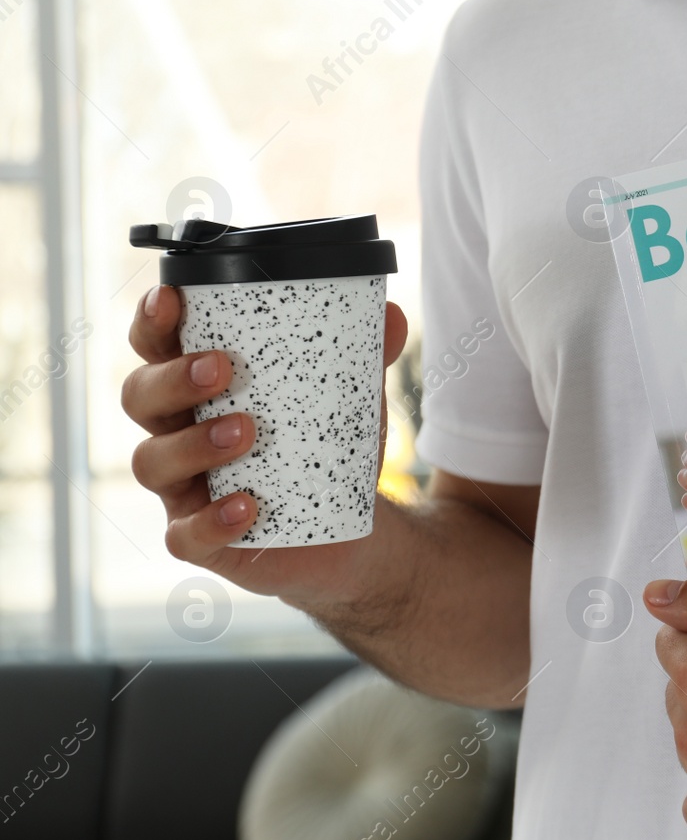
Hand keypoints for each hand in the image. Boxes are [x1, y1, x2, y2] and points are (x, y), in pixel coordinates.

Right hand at [122, 284, 407, 600]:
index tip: (169, 299)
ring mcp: (183, 488)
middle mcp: (177, 432)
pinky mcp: (201, 540)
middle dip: (172, 379)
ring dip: (192, 444)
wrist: (348, 530)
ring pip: (152, 462)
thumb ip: (365, 357)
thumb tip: (392, 316)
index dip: (151, 323)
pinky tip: (246, 507)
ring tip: (245, 432)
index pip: (156, 347)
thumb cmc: (326, 448)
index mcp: (197, 388)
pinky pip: (186, 535)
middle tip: (221, 369)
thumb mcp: (348, 399)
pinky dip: (212, 521)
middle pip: (140, 397)